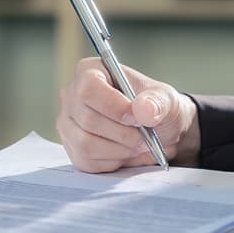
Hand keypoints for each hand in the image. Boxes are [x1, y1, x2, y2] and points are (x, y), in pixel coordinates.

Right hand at [57, 58, 199, 172]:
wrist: (157, 131)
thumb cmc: (156, 107)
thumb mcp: (165, 99)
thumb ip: (157, 102)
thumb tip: (144, 109)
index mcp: (89, 71)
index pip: (89, 89)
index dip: (114, 107)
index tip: (138, 118)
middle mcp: (71, 96)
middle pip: (88, 120)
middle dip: (123, 134)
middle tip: (145, 137)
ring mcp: (68, 124)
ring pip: (86, 144)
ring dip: (119, 150)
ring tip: (138, 145)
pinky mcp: (73, 149)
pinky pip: (87, 161)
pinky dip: (113, 161)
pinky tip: (125, 152)